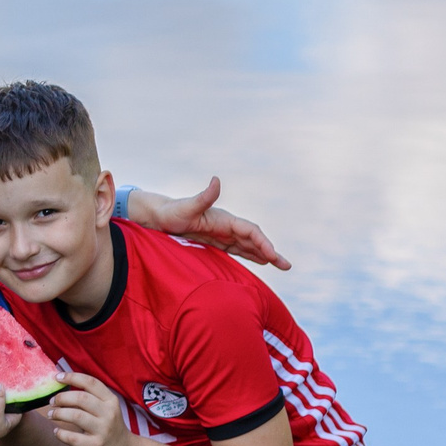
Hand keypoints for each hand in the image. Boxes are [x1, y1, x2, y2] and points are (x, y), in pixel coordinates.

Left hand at [45, 372, 130, 445]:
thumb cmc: (109, 427)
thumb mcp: (106, 409)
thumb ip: (90, 397)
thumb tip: (62, 381)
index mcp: (111, 401)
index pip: (91, 383)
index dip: (72, 377)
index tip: (57, 377)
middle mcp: (109, 414)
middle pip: (81, 398)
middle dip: (62, 398)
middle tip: (52, 402)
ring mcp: (104, 431)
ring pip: (76, 416)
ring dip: (58, 413)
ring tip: (51, 415)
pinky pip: (73, 438)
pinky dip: (61, 434)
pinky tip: (56, 432)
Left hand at [127, 177, 288, 270]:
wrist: (159, 216)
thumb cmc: (172, 212)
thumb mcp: (187, 207)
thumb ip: (204, 197)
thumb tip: (217, 180)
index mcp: (223, 219)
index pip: (249, 230)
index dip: (261, 242)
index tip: (272, 255)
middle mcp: (226, 226)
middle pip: (253, 239)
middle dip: (270, 251)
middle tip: (286, 265)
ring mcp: (222, 234)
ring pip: (249, 246)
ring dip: (265, 254)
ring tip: (282, 265)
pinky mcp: (216, 242)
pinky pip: (238, 250)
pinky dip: (251, 255)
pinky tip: (262, 262)